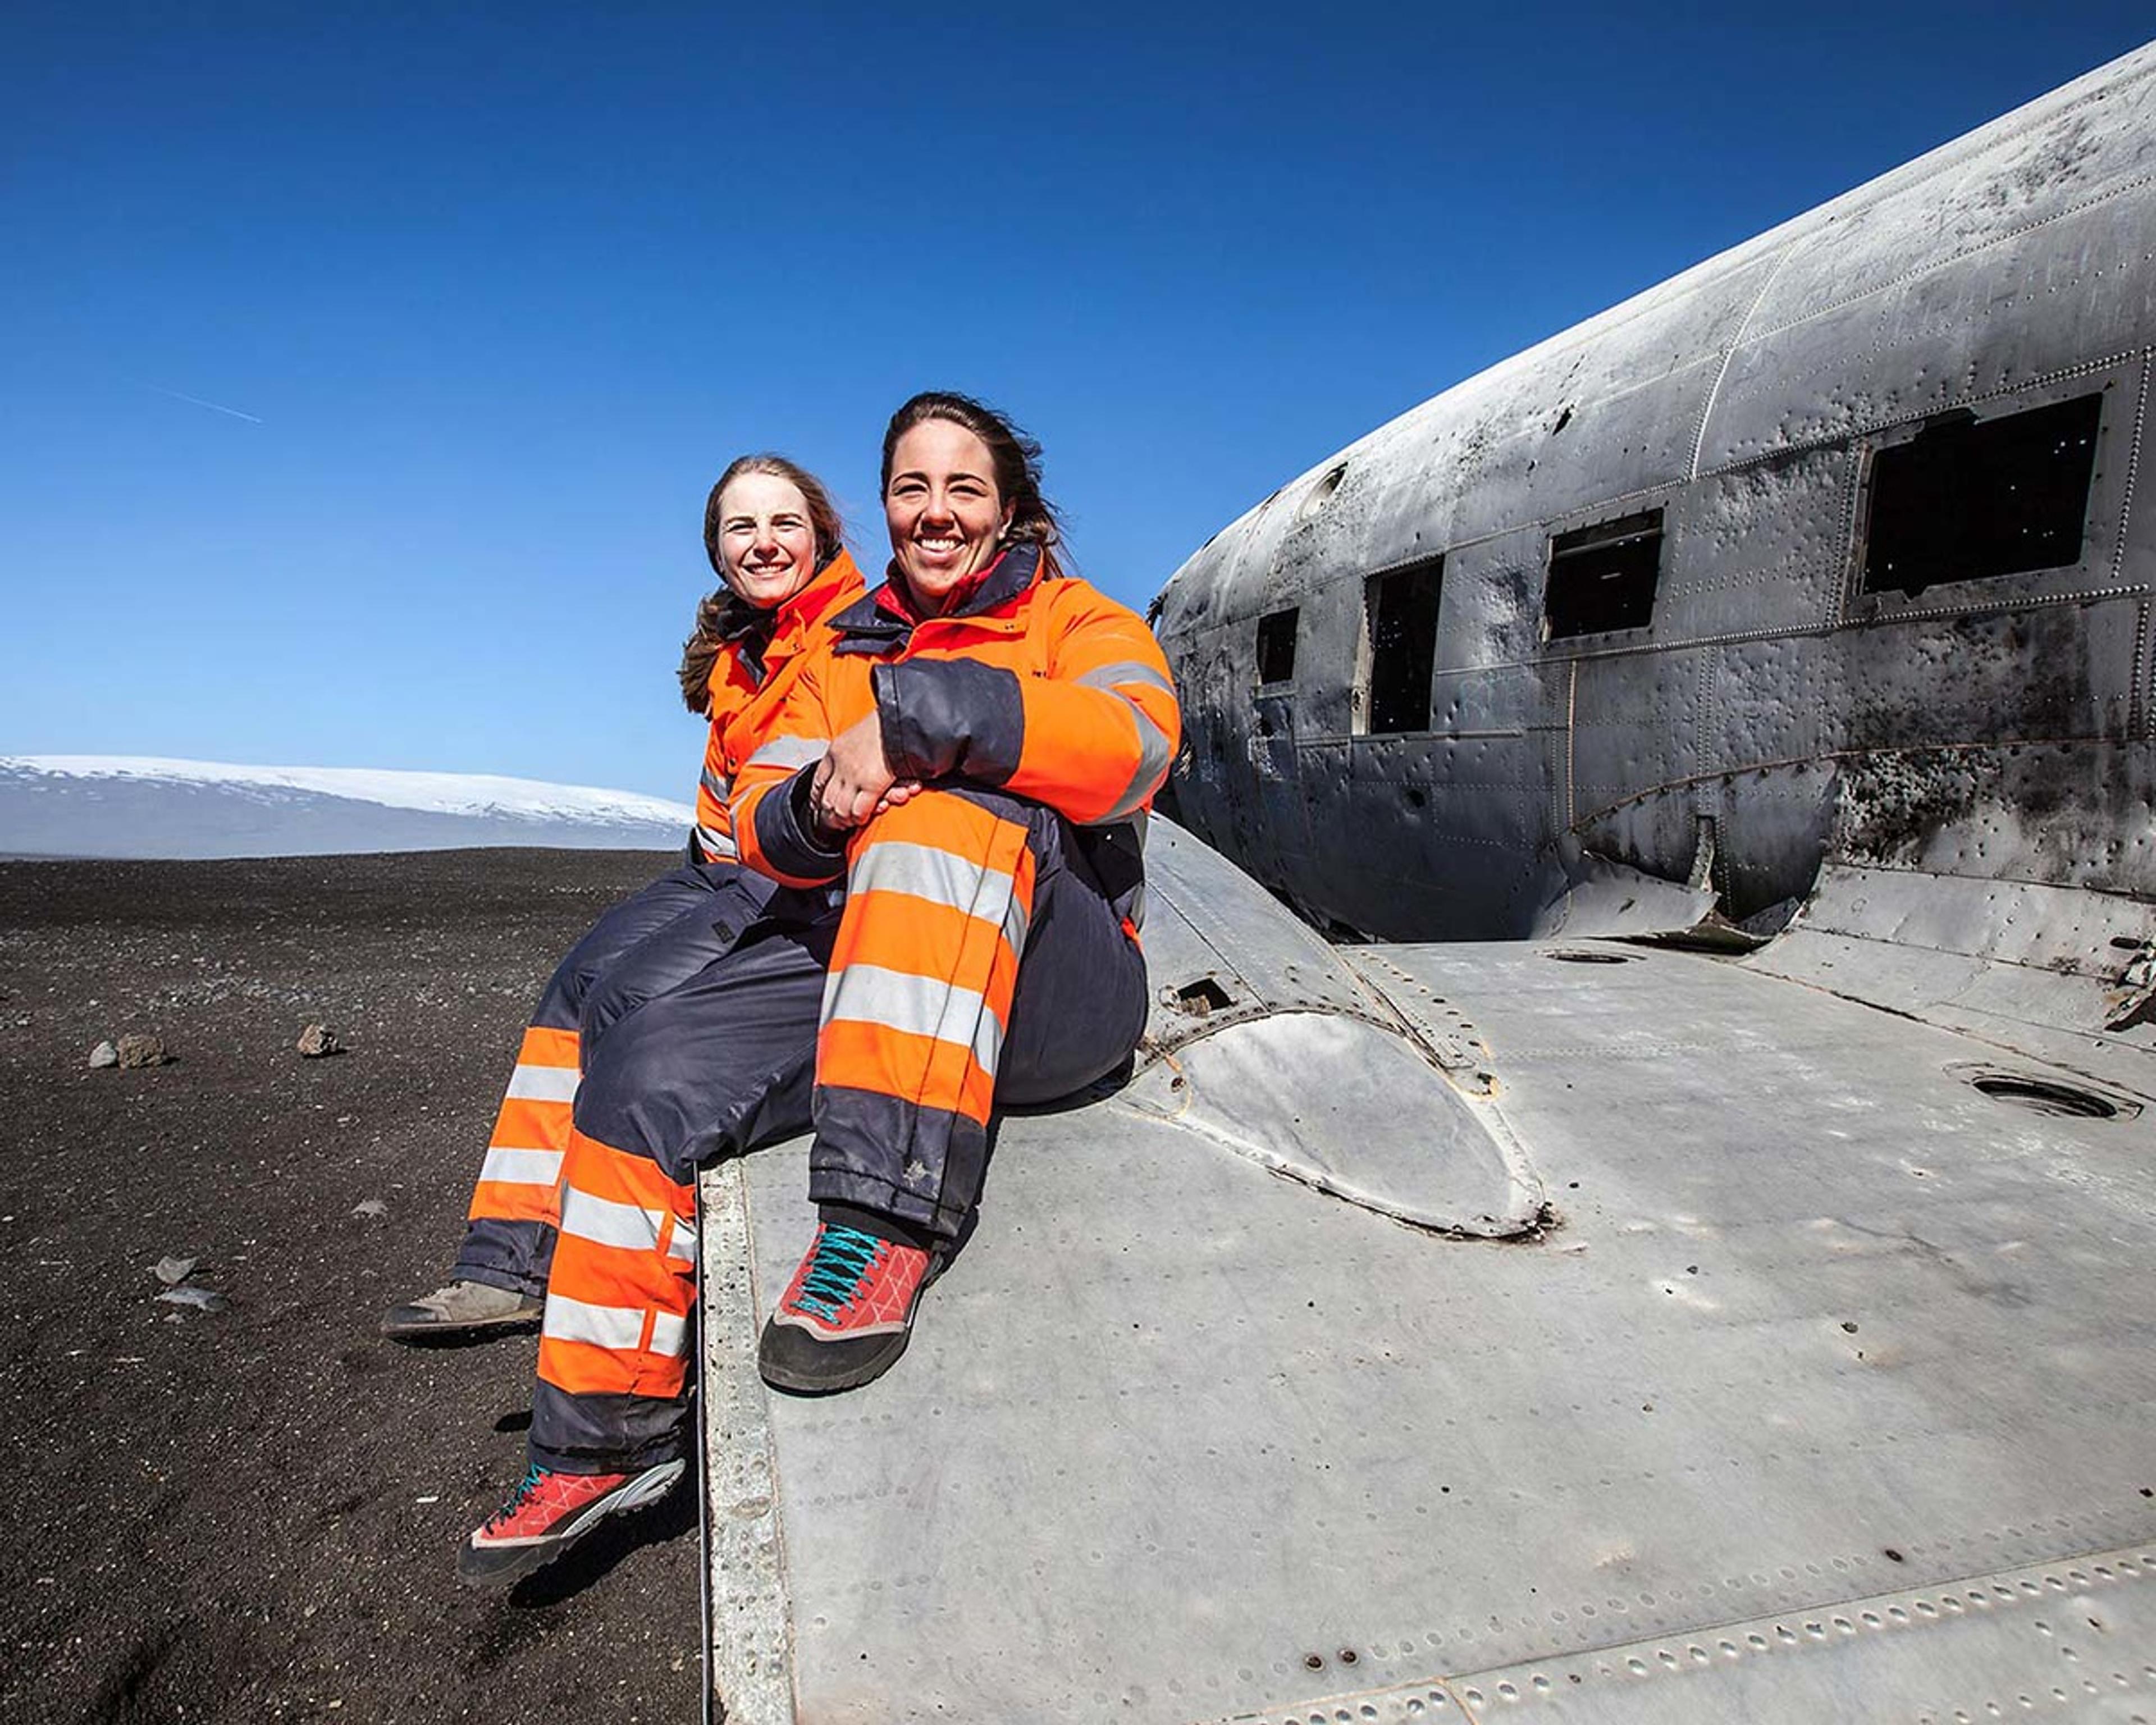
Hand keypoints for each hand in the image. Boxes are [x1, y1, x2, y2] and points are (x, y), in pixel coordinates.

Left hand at [810, 712, 903, 832]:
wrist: (902, 717)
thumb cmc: (887, 725)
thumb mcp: (859, 735)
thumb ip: (852, 753)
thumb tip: (851, 772)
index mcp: (835, 750)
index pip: (818, 782)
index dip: (818, 799)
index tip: (820, 807)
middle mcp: (840, 764)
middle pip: (826, 799)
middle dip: (830, 815)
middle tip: (836, 823)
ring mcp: (854, 774)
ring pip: (840, 809)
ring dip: (845, 820)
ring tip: (850, 824)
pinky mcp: (871, 783)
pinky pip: (859, 810)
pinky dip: (861, 818)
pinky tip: (865, 818)